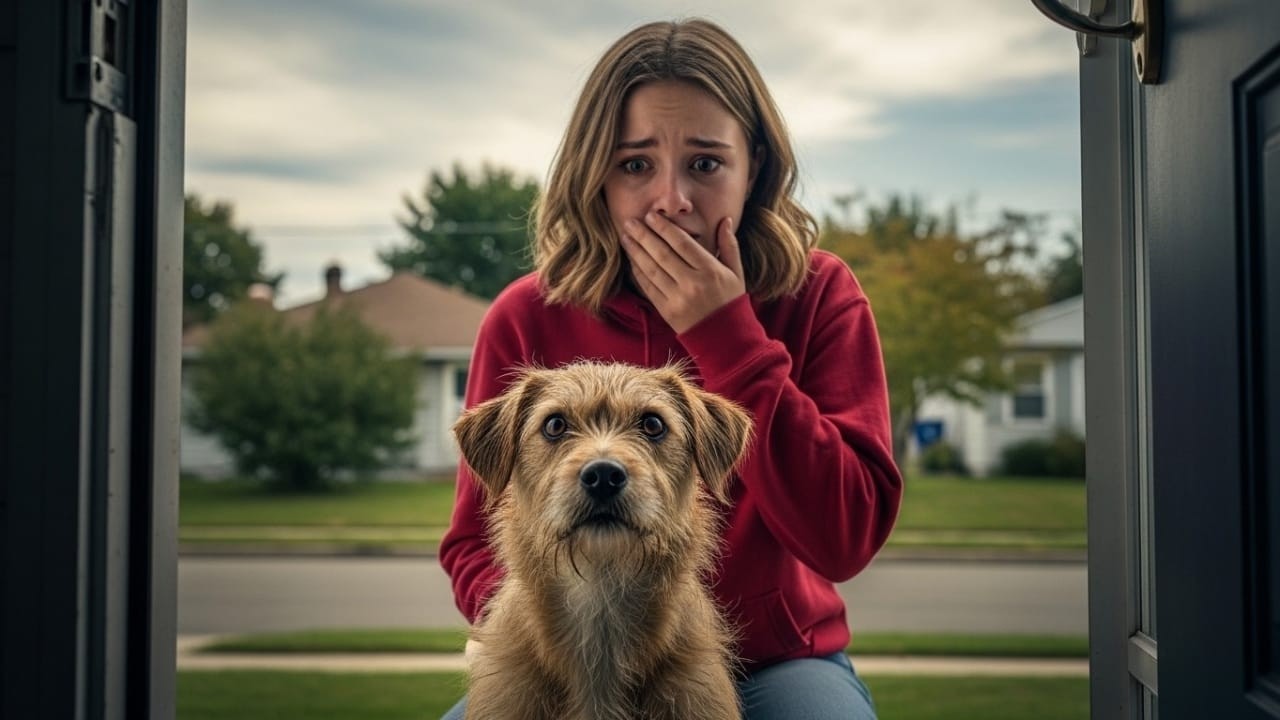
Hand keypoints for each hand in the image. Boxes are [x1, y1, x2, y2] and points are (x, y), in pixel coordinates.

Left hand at [621, 212, 745, 333]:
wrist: (725, 338)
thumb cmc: (731, 301)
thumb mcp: (736, 272)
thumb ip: (729, 245)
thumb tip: (726, 220)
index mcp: (710, 271)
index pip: (682, 244)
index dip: (664, 228)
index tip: (651, 216)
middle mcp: (692, 283)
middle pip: (662, 254)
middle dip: (644, 236)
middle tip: (631, 222)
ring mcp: (677, 298)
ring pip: (652, 269)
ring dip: (636, 252)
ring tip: (626, 237)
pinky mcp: (666, 311)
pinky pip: (648, 287)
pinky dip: (638, 272)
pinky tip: (632, 260)